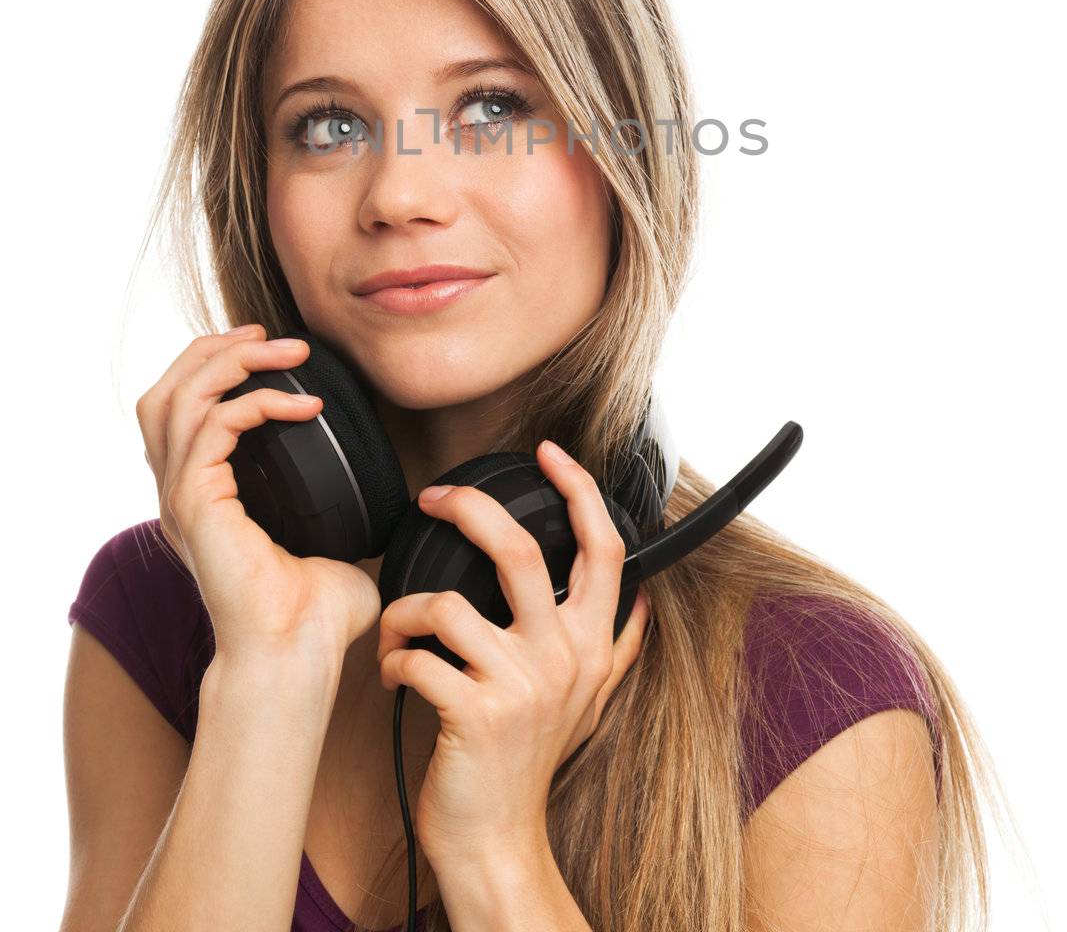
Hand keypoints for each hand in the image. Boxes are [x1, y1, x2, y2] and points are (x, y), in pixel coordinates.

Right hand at [137, 327, 381, 664]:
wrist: (296, 658)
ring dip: (234, 362)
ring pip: (179, 397)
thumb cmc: (314, 616)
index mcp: (201, 497)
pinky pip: (216, 425)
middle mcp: (180, 493)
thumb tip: (388, 491)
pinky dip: (259, 403)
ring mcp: (182, 498)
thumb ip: (341, 509)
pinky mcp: (196, 504)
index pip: (179, 410)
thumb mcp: (331, 540)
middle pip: (164, 392)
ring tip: (288, 353)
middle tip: (267, 336)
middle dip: (213, 351)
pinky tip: (305, 407)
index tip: (268, 350)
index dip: (215, 367)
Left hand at [375, 438, 651, 864]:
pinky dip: (394, 660)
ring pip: (447, 602)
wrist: (498, 839)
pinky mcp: (473, 714)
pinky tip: (396, 674)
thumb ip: (618, 649)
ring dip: (406, 610)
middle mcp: (563, 658)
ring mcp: (520, 686)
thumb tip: (643, 602)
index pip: (602, 548)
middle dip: (469, 508)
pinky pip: (417, 657)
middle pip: (520, 550)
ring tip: (400, 628)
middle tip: (436, 498)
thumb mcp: (589, 704)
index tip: (549, 451)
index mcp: (592, 645)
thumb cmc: (530, 766)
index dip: (578, 489)